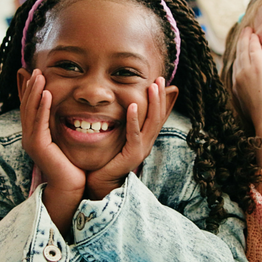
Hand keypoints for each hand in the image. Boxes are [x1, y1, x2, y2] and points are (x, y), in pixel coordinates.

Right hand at [20, 70, 84, 236]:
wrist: (71, 186)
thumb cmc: (72, 165)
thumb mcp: (66, 139)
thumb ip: (63, 125)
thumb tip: (69, 109)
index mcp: (35, 134)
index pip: (31, 107)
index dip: (32, 90)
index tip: (37, 73)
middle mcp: (29, 136)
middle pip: (27, 106)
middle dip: (31, 87)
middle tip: (37, 69)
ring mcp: (31, 141)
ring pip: (30, 111)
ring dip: (35, 91)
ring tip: (40, 76)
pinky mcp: (37, 146)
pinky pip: (39, 122)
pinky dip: (42, 106)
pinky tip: (47, 94)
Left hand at [86, 78, 168, 198]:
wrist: (100, 183)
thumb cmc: (105, 159)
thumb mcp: (116, 137)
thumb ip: (121, 123)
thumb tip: (123, 105)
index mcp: (144, 138)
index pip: (158, 115)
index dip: (161, 99)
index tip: (160, 81)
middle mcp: (147, 143)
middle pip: (159, 116)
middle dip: (160, 96)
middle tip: (158, 79)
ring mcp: (142, 150)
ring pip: (152, 123)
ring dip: (153, 103)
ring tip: (152, 87)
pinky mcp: (133, 156)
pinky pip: (135, 135)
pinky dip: (135, 119)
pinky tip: (133, 106)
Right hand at [232, 27, 261, 131]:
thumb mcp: (259, 107)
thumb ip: (258, 98)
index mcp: (238, 89)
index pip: (237, 69)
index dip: (239, 59)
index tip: (241, 53)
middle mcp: (237, 78)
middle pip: (237, 57)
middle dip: (240, 45)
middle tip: (242, 36)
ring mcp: (245, 71)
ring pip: (243, 50)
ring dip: (244, 39)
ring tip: (247, 31)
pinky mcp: (258, 65)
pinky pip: (252, 47)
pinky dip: (251, 38)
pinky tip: (253, 32)